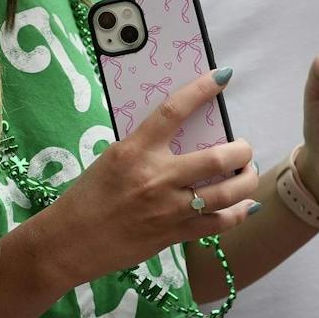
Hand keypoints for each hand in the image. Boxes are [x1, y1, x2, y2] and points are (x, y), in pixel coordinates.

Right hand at [39, 68, 256, 282]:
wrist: (72, 240)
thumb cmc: (88, 195)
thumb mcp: (112, 159)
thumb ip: (145, 148)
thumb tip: (181, 137)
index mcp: (134, 151)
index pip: (173, 111)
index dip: (201, 90)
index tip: (222, 77)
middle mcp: (156, 177)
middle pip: (218, 157)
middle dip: (241, 149)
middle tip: (243, 147)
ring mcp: (169, 208)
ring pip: (229, 192)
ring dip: (246, 179)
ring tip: (246, 172)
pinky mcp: (176, 234)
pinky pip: (220, 222)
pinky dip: (238, 212)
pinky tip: (244, 205)